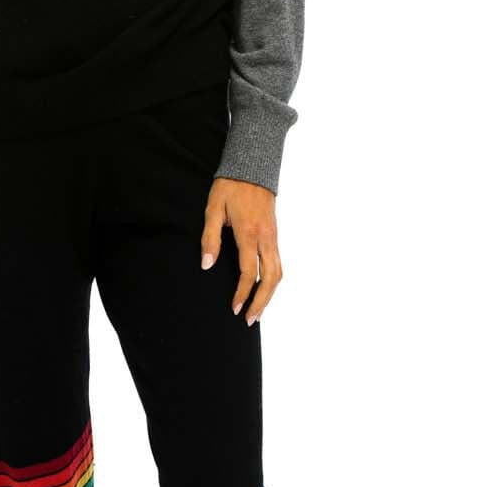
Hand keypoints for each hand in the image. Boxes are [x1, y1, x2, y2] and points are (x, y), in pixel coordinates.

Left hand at [201, 177, 281, 325]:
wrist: (252, 167)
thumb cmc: (229, 186)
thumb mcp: (213, 209)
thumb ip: (210, 238)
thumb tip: (207, 264)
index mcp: (248, 233)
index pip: (248, 272)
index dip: (241, 294)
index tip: (234, 308)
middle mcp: (265, 238)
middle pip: (270, 278)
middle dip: (261, 302)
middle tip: (249, 319)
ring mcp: (273, 236)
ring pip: (278, 272)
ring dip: (270, 294)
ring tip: (258, 311)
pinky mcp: (275, 234)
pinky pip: (278, 263)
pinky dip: (273, 281)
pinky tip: (264, 289)